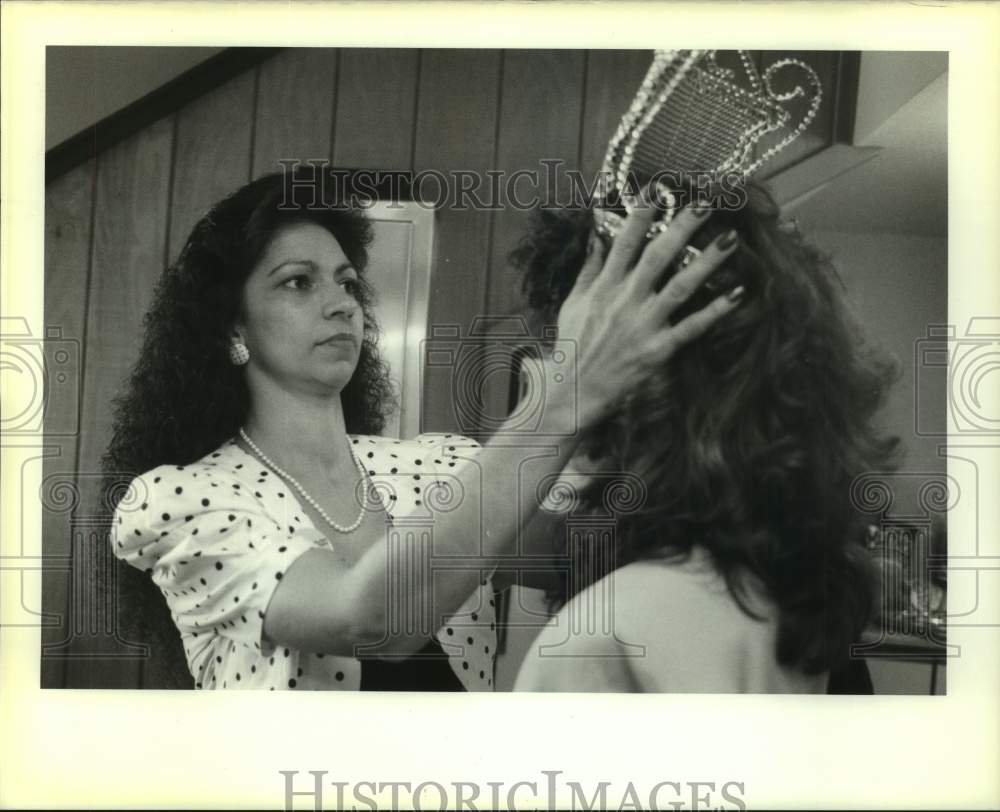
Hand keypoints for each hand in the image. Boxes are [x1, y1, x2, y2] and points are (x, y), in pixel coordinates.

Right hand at [556, 192, 742, 426]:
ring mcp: (643, 325)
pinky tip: (738, 293)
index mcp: (605, 286)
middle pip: (658, 256)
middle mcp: (625, 300)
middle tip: (706, 202)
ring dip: (707, 262)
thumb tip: (596, 232)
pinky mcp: (658, 350)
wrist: (573, 391)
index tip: (660, 188)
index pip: (625, 242)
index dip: (643, 214)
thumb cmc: (573, 345)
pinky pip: (691, 328)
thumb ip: (589, 267)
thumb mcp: (574, 302)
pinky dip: (715, 311)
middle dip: (683, 227)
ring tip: (730, 240)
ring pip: (680, 287)